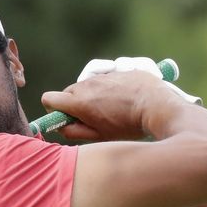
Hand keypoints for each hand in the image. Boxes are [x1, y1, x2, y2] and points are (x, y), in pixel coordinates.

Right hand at [41, 69, 180, 141]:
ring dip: (93, 96)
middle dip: (75, 104)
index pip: (49, 99)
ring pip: (88, 86)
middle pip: (69, 92)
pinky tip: (124, 99)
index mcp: (78, 102)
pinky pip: (105, 79)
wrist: (157, 106)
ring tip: (113, 109)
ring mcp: (102, 75)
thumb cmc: (127, 125)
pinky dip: (109, 88)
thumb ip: (74, 132)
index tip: (66, 117)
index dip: (55, 109)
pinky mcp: (117, 70)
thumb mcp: (99, 136)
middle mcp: (86, 84)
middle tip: (93, 117)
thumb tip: (61, 127)